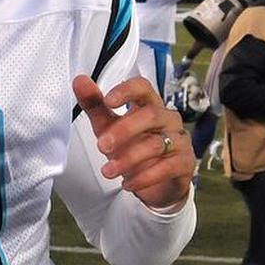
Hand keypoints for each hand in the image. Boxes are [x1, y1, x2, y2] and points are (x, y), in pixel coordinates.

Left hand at [72, 73, 195, 209]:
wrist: (153, 182)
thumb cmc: (131, 146)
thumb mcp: (108, 126)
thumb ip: (95, 105)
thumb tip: (79, 80)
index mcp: (149, 105)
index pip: (143, 87)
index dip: (127, 91)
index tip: (108, 101)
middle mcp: (168, 119)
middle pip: (151, 116)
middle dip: (124, 131)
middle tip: (102, 146)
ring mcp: (180, 141)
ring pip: (157, 144)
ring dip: (128, 159)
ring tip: (108, 171)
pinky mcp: (185, 163)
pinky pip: (168, 167)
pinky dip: (144, 177)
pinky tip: (127, 184)